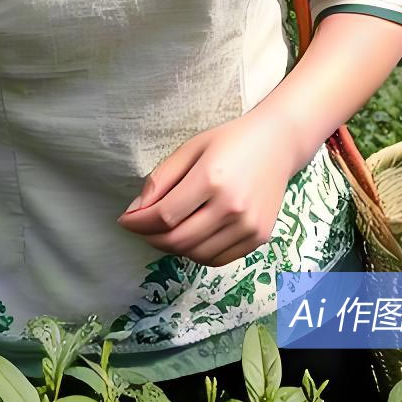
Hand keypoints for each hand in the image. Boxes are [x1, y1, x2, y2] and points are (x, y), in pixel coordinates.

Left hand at [118, 105, 305, 265]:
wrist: (277, 144)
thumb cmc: (230, 141)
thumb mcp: (190, 148)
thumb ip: (161, 179)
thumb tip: (136, 210)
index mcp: (212, 179)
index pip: (165, 216)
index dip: (138, 223)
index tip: (125, 220)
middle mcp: (232, 207)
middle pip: (179, 240)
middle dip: (150, 238)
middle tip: (140, 228)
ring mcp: (249, 226)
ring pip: (197, 255)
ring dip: (172, 248)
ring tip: (162, 232)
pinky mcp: (259, 237)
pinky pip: (218, 259)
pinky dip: (197, 254)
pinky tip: (189, 238)